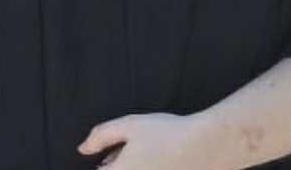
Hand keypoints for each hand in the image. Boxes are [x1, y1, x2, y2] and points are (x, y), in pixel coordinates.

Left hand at [78, 112, 214, 169]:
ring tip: (142, 158)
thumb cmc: (167, 133)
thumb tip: (83, 149)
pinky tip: (156, 162)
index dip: (102, 164)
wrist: (207, 146)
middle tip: (121, 155)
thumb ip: (101, 136)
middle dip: (115, 166)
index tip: (108, 157)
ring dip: (131, 168)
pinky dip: (148, 169)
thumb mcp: (129, 125)